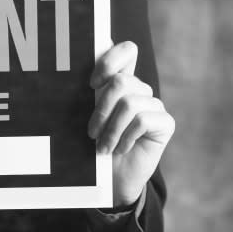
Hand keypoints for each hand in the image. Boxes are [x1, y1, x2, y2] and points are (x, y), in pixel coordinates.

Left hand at [88, 41, 174, 207]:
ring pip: (130, 103)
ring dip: (111, 129)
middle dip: (101, 109)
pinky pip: (143, 120)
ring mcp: (153, 105)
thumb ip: (82, 93)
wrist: (107, 181)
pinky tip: (120, 149)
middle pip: (121, 81)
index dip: (110, 60)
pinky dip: (126, 138)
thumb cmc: (91, 146)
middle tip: (91, 132)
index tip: (91, 84)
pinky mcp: (165, 123)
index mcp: (118, 81)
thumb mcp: (82, 117)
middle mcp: (138, 89)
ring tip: (102, 147)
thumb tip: (67, 64)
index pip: (126, 50)